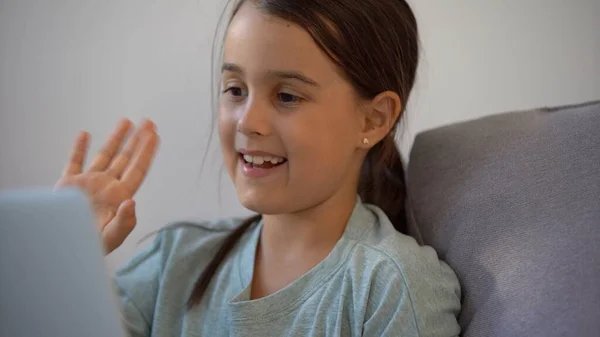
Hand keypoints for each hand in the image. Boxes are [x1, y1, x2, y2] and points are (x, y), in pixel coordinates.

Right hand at [56, 119, 158, 254]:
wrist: (63, 248)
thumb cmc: (90, 247)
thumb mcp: (111, 237)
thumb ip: (124, 221)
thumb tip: (131, 202)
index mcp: (120, 196)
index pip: (138, 169)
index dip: (147, 151)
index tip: (155, 135)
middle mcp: (107, 186)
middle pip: (126, 158)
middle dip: (137, 140)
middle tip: (149, 122)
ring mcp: (88, 184)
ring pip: (104, 155)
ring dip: (115, 138)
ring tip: (126, 121)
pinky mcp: (68, 185)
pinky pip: (74, 162)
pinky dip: (79, 148)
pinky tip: (85, 134)